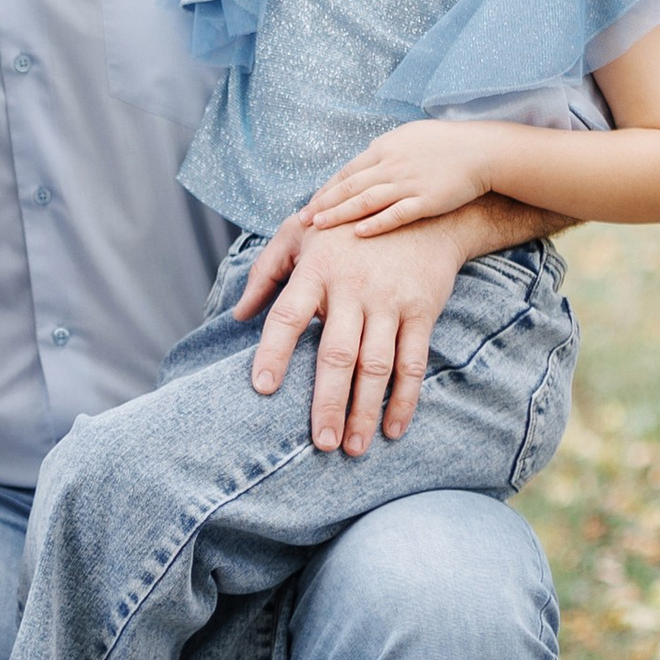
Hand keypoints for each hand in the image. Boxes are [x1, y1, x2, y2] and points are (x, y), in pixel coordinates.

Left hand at [232, 208, 483, 456]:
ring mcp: (389, 302)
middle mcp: (352, 288)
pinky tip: (392, 429)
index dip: (273, 352)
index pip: (287, 315)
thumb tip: (238, 315)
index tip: (263, 389)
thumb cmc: (347, 226)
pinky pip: (413, 363)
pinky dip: (405, 400)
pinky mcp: (421, 311)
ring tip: (352, 449)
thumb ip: (265, 272)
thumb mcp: (299, 232)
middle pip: (336, 354)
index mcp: (316, 270)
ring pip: (376, 366)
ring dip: (365, 411)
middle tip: (321, 443)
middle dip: (328, 403)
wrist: (422, 211)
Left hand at [303, 121, 496, 237]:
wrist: (481, 151)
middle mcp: (391, 165)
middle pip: (349, 186)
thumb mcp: (409, 137)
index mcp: (385, 148)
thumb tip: (366, 162)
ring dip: (340, 214)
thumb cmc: (445, 143)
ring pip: (366, 200)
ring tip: (319, 226)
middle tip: (303, 219)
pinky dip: (377, 223)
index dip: (326, 189)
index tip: (310, 204)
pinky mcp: (426, 200)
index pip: (347, 171)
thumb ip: (385, 151)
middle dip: (324, 203)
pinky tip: (359, 233)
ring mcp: (408, 183)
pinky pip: (396, 214)